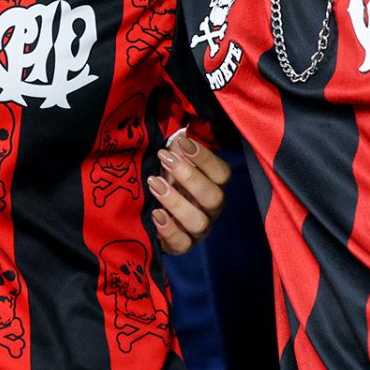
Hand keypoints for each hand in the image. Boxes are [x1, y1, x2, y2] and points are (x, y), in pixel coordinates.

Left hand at [149, 129, 230, 252]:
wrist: (147, 205)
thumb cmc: (165, 174)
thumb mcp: (173, 156)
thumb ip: (181, 143)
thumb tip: (184, 125)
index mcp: (214, 184)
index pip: (222, 173)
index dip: (205, 158)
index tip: (181, 143)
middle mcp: (210, 208)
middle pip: (213, 197)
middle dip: (190, 177)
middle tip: (165, 159)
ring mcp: (198, 229)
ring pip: (199, 222)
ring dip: (177, 202)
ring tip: (154, 184)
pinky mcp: (181, 245)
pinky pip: (181, 244)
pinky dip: (169, 230)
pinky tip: (155, 214)